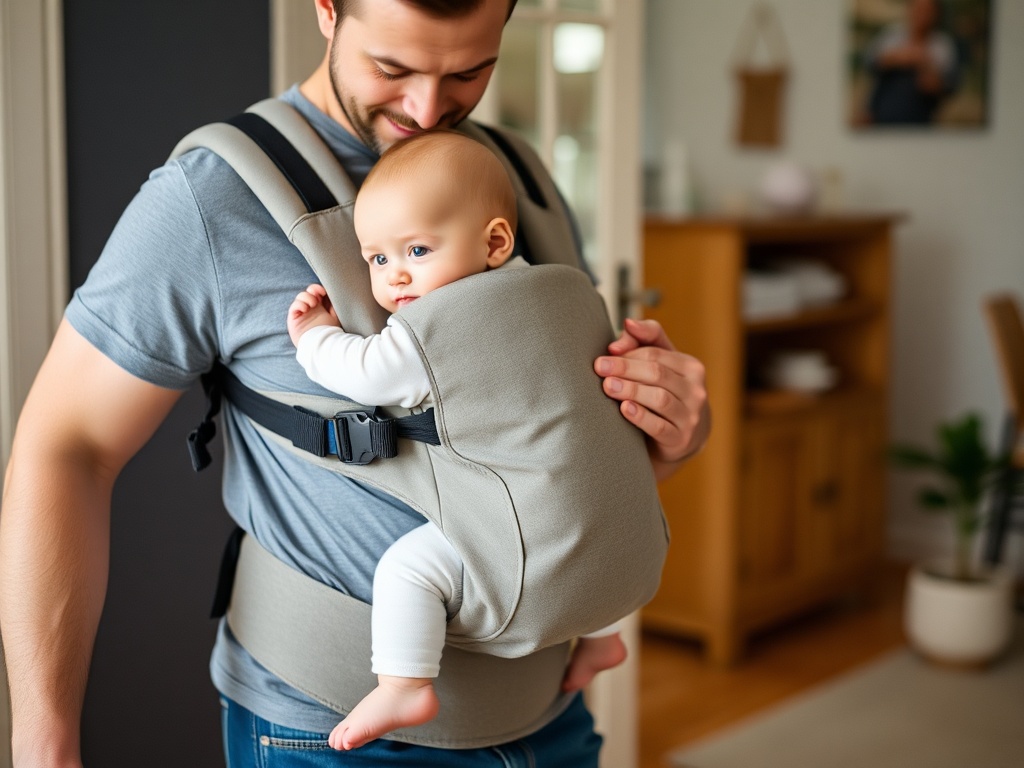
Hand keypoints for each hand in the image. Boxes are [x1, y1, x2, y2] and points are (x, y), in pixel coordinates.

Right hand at [287, 284, 339, 346]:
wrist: (322, 346)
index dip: (318, 289)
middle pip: (308, 292)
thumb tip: (334, 293)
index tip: (324, 291)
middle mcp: (311, 309)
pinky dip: (299, 304)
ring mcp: (302, 314)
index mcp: (321, 308)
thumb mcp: (336, 317)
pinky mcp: (294, 319)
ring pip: (300, 297)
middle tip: (318, 294)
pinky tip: (305, 309)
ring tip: (313, 304)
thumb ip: (334, 306)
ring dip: (306, 297)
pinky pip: (293, 307)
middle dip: (312, 289)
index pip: (317, 293)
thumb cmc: (330, 333)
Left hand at [595, 317, 709, 480]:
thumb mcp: (660, 365)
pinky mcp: (680, 439)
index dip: (627, 354)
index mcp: (691, 367)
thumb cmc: (666, 392)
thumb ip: (644, 340)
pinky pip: (659, 426)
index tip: (604, 357)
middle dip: (625, 368)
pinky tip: (624, 409)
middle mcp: (696, 390)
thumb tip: (628, 324)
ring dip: (630, 390)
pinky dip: (640, 416)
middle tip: (600, 368)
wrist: (684, 437)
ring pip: (659, 398)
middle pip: (656, 373)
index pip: (655, 354)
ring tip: (608, 386)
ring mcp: (690, 416)